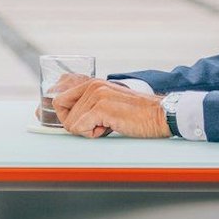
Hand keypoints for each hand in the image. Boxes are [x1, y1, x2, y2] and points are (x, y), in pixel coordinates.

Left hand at [51, 75, 170, 139]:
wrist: (160, 115)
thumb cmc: (137, 114)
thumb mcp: (109, 103)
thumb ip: (89, 106)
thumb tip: (69, 121)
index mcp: (92, 84)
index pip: (59, 101)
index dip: (66, 117)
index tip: (82, 123)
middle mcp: (92, 86)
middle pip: (64, 116)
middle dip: (81, 126)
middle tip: (101, 124)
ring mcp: (96, 96)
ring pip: (71, 124)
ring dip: (89, 131)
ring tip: (109, 124)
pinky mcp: (101, 108)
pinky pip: (80, 129)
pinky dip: (93, 134)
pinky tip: (109, 127)